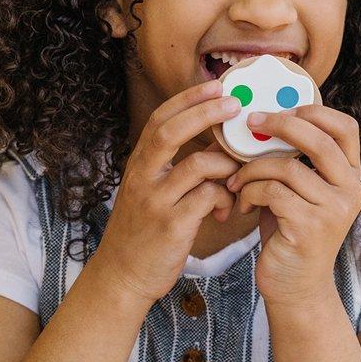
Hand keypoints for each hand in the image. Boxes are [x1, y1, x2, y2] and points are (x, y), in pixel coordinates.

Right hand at [90, 81, 239, 310]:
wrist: (123, 276)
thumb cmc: (144, 233)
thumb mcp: (151, 194)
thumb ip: (175, 169)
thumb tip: (215, 143)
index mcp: (139, 165)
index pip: (159, 120)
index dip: (187, 100)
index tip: (214, 85)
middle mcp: (142, 178)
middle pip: (171, 132)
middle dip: (205, 112)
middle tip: (234, 104)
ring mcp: (155, 201)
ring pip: (198, 165)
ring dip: (226, 167)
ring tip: (237, 179)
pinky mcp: (171, 226)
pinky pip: (207, 197)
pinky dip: (224, 198)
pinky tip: (224, 211)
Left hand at [228, 106, 360, 308]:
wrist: (294, 286)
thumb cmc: (290, 233)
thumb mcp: (299, 191)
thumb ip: (296, 159)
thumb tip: (264, 118)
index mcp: (351, 177)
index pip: (345, 128)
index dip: (314, 111)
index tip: (281, 109)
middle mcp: (350, 191)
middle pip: (318, 140)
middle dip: (279, 125)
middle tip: (250, 123)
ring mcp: (333, 211)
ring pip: (286, 167)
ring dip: (252, 169)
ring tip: (237, 182)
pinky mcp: (310, 227)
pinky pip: (272, 192)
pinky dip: (250, 192)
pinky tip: (243, 205)